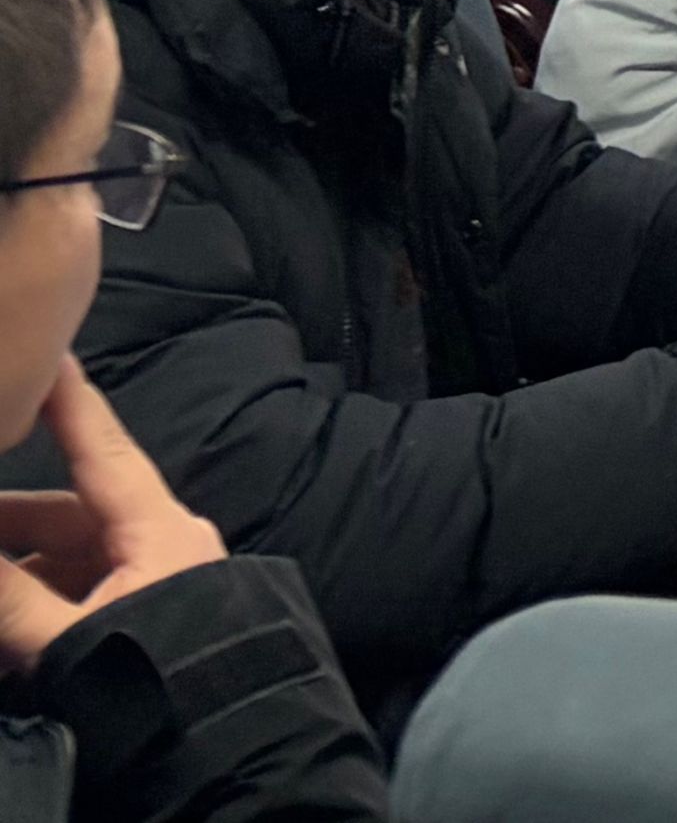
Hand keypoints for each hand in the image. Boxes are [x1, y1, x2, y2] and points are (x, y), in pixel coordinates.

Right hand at [0, 364, 221, 667]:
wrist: (229, 745)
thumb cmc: (161, 680)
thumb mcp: (69, 643)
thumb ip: (9, 600)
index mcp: (158, 530)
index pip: (103, 450)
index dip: (70, 404)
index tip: (49, 356)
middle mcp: (161, 546)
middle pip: (65, 516)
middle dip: (3, 525)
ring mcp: (155, 585)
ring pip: (65, 562)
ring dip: (13, 573)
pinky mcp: (146, 622)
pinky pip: (78, 599)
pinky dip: (33, 605)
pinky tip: (1, 626)